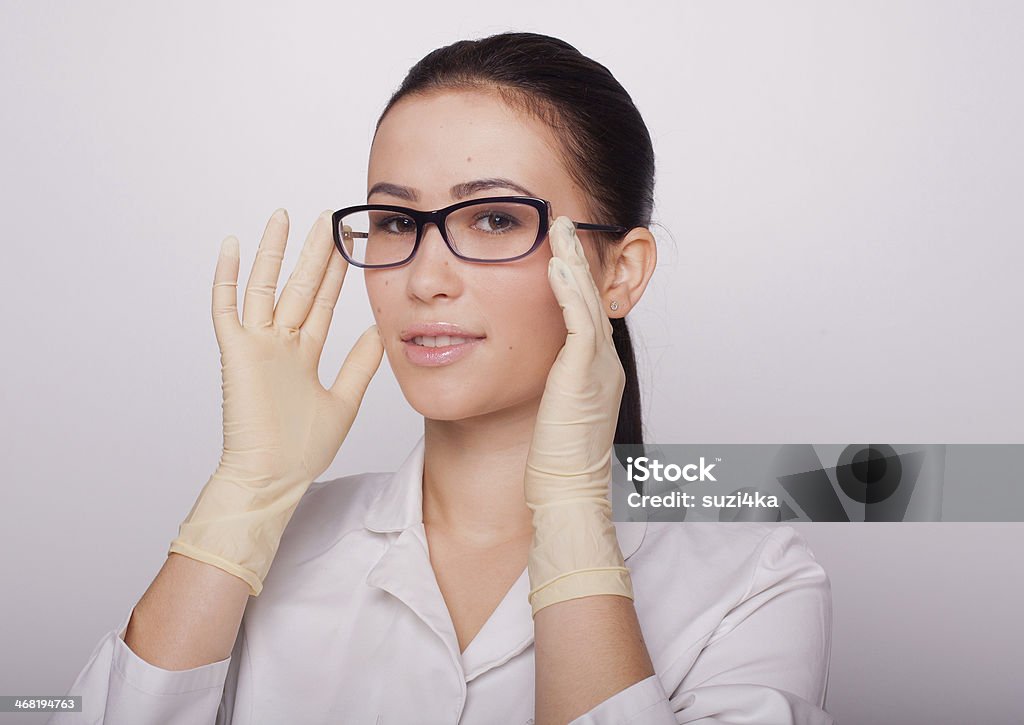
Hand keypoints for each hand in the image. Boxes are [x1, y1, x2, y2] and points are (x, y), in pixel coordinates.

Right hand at [168, 209, 383, 595]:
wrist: (272, 479)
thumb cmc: (303, 451)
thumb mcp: (345, 401)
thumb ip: (361, 364)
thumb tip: (382, 330)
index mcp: (304, 354)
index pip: (321, 302)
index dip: (334, 273)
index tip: (347, 243)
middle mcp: (280, 344)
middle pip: (298, 287)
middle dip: (312, 252)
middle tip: (326, 218)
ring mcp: (257, 346)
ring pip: (265, 287)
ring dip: (273, 252)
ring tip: (283, 217)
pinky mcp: (236, 353)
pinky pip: (228, 308)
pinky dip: (228, 277)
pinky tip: (233, 246)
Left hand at [524, 216, 631, 615]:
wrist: (566, 497)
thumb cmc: (552, 465)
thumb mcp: (549, 414)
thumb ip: (544, 386)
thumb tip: (519, 371)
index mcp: (595, 372)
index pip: (585, 312)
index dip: (573, 278)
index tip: (555, 248)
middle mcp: (604, 365)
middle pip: (593, 297)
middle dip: (578, 258)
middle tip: (563, 222)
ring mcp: (599, 368)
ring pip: (589, 301)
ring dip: (573, 261)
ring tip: (559, 226)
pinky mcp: (585, 375)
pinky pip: (579, 322)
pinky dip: (568, 289)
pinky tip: (554, 261)